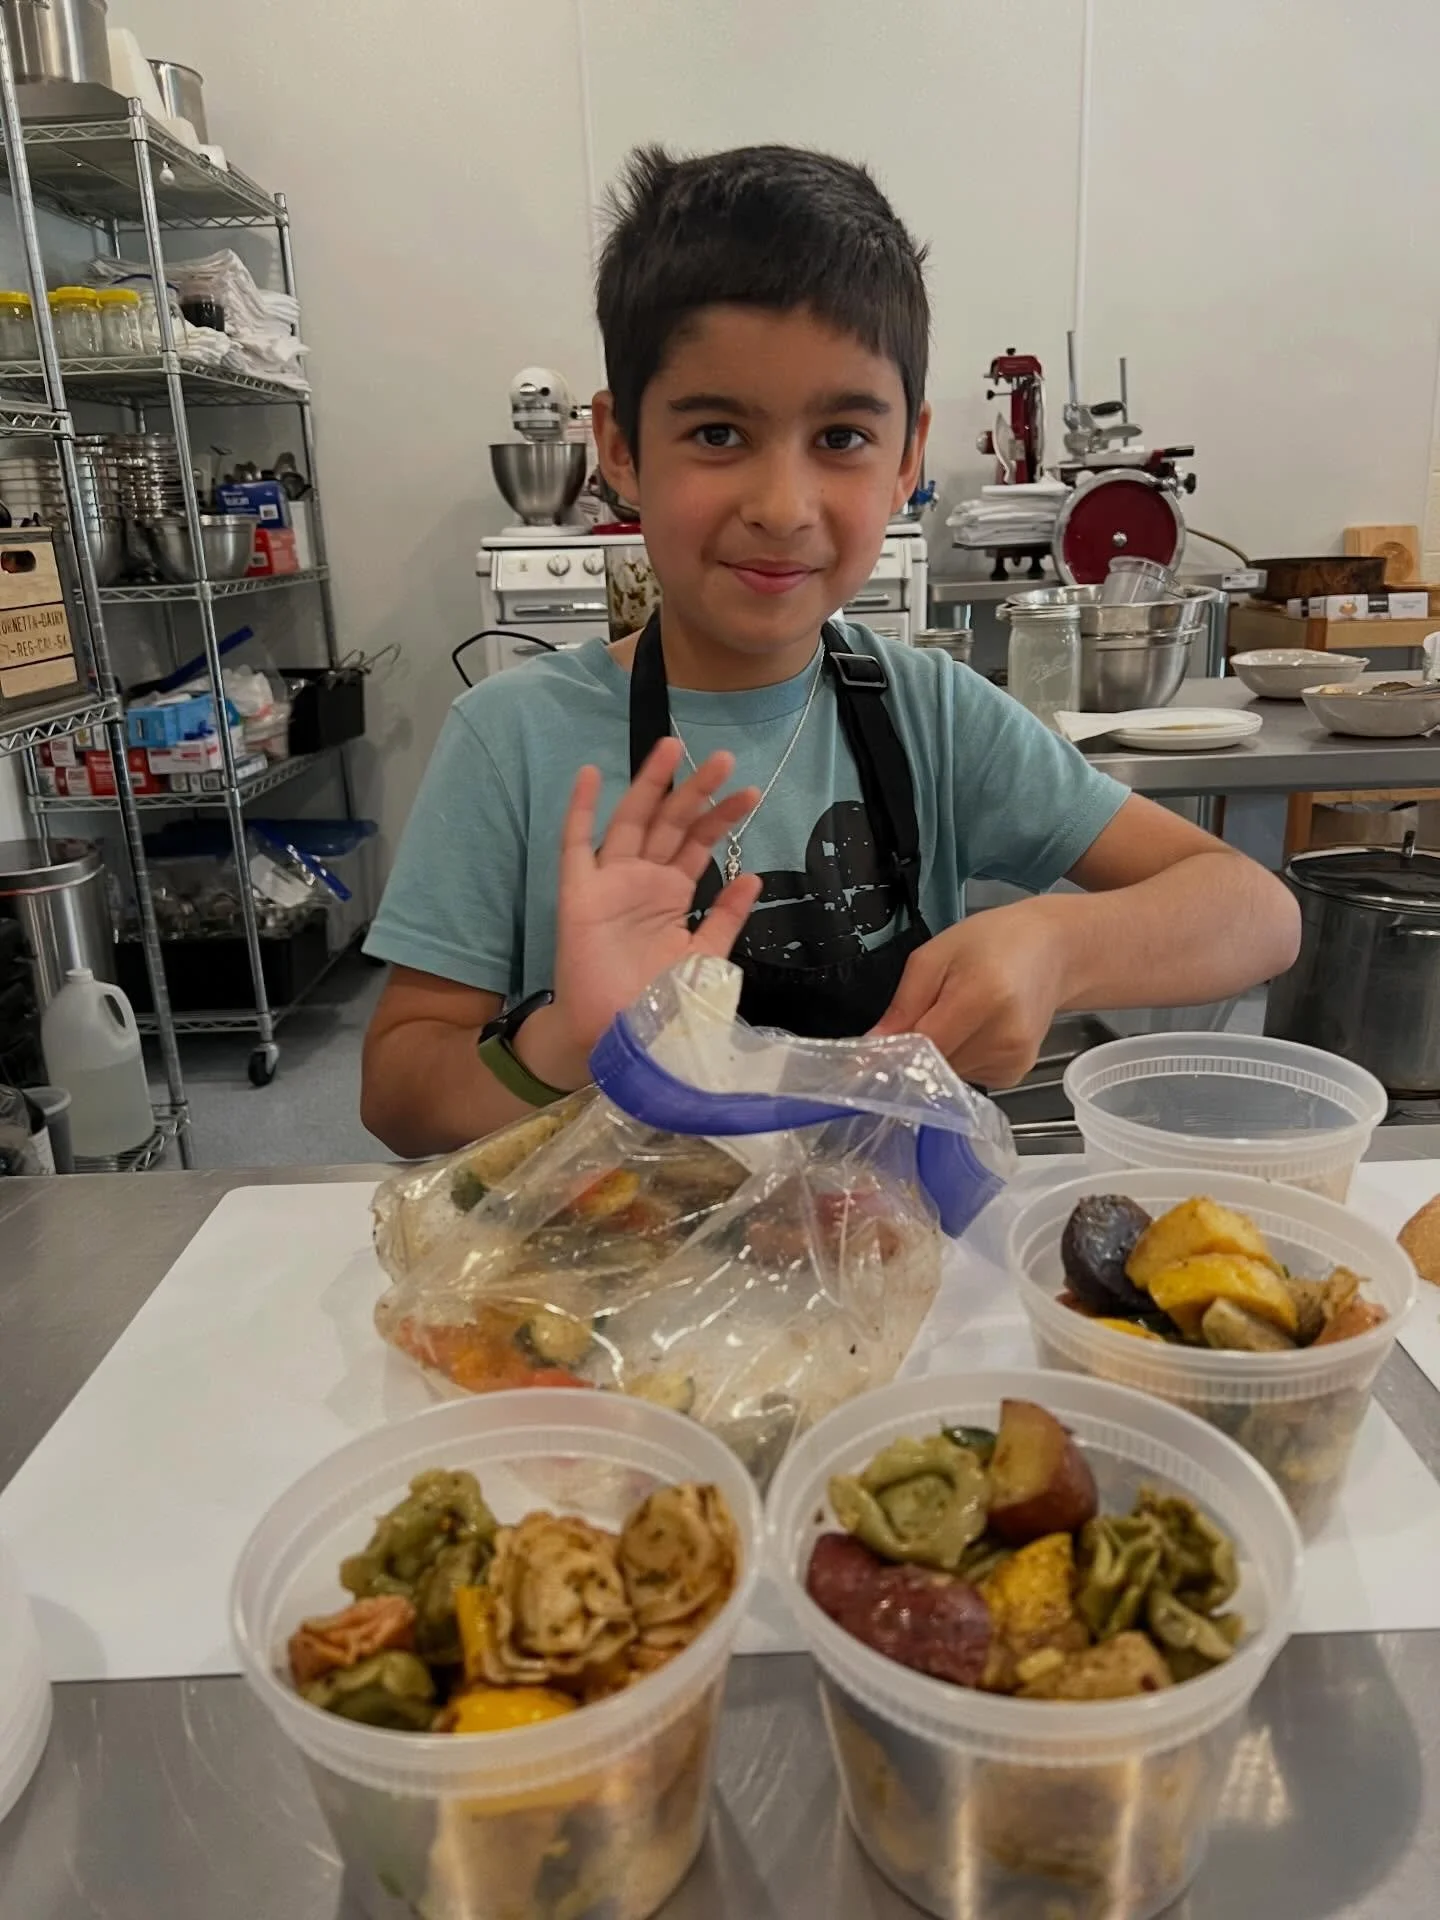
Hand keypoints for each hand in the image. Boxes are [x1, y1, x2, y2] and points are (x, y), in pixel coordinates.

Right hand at [532, 738, 762, 1082]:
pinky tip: (591, 774)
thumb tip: (754, 877)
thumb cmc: (658, 1003)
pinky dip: (581, 810)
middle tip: (724, 757)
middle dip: (695, 789)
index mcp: (671, 895)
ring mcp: (609, 882)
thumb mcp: (706, 957)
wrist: (620, 1039)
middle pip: (670, 823)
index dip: (721, 817)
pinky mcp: (579, 894)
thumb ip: (726, 917)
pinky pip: (577, 845)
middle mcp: (641, 880)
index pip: (698, 844)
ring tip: (673, 746)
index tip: (751, 793)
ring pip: (632, 821)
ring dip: (651, 784)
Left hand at [870, 901, 1069, 1087]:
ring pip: (948, 1074)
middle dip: (916, 1048)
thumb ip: (903, 1004)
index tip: (870, 1052)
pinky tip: (975, 1031)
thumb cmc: (991, 942)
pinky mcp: (1017, 1073)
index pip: (923, 1045)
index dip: (892, 1051)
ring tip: (957, 1016)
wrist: (1053, 950)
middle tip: (922, 1016)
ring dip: (940, 1053)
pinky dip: (961, 1059)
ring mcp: (1014, 1059)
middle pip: (934, 1064)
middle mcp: (1004, 1036)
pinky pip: (968, 1076)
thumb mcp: (935, 956)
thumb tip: (873, 1045)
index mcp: (983, 997)